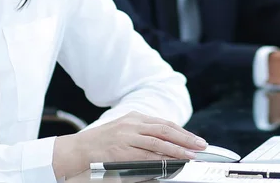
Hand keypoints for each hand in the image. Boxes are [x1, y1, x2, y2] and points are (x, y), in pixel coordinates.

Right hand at [52, 111, 206, 178]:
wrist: (78, 148)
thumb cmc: (100, 143)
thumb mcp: (122, 131)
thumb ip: (141, 134)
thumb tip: (164, 144)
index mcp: (133, 117)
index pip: (163, 123)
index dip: (182, 131)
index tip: (195, 139)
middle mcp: (131, 124)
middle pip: (165, 129)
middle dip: (186, 138)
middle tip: (201, 145)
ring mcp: (126, 136)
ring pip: (158, 141)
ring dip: (178, 149)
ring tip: (191, 155)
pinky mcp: (121, 149)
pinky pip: (146, 154)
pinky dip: (161, 159)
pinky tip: (172, 162)